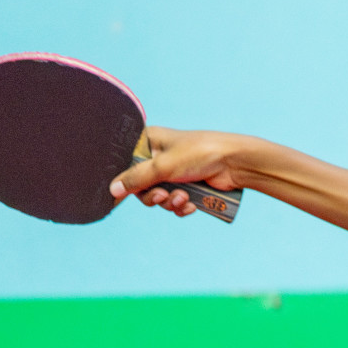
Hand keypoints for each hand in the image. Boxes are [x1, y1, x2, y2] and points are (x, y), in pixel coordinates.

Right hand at [109, 127, 249, 217]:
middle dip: (152, 196)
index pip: (125, 162)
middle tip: (163, 196)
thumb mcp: (163, 166)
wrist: (235, 163)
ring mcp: (173, 171)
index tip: (122, 193)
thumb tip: (112, 190)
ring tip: (182, 198)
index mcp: (150, 141)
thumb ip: (136, 179)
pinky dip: (180, 206)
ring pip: (158, 196)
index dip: (124, 179)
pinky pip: (173, 202)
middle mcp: (159, 156)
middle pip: (140, 185)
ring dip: (169, 202)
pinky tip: (190, 205)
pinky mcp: (187, 185)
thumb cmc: (200, 153)